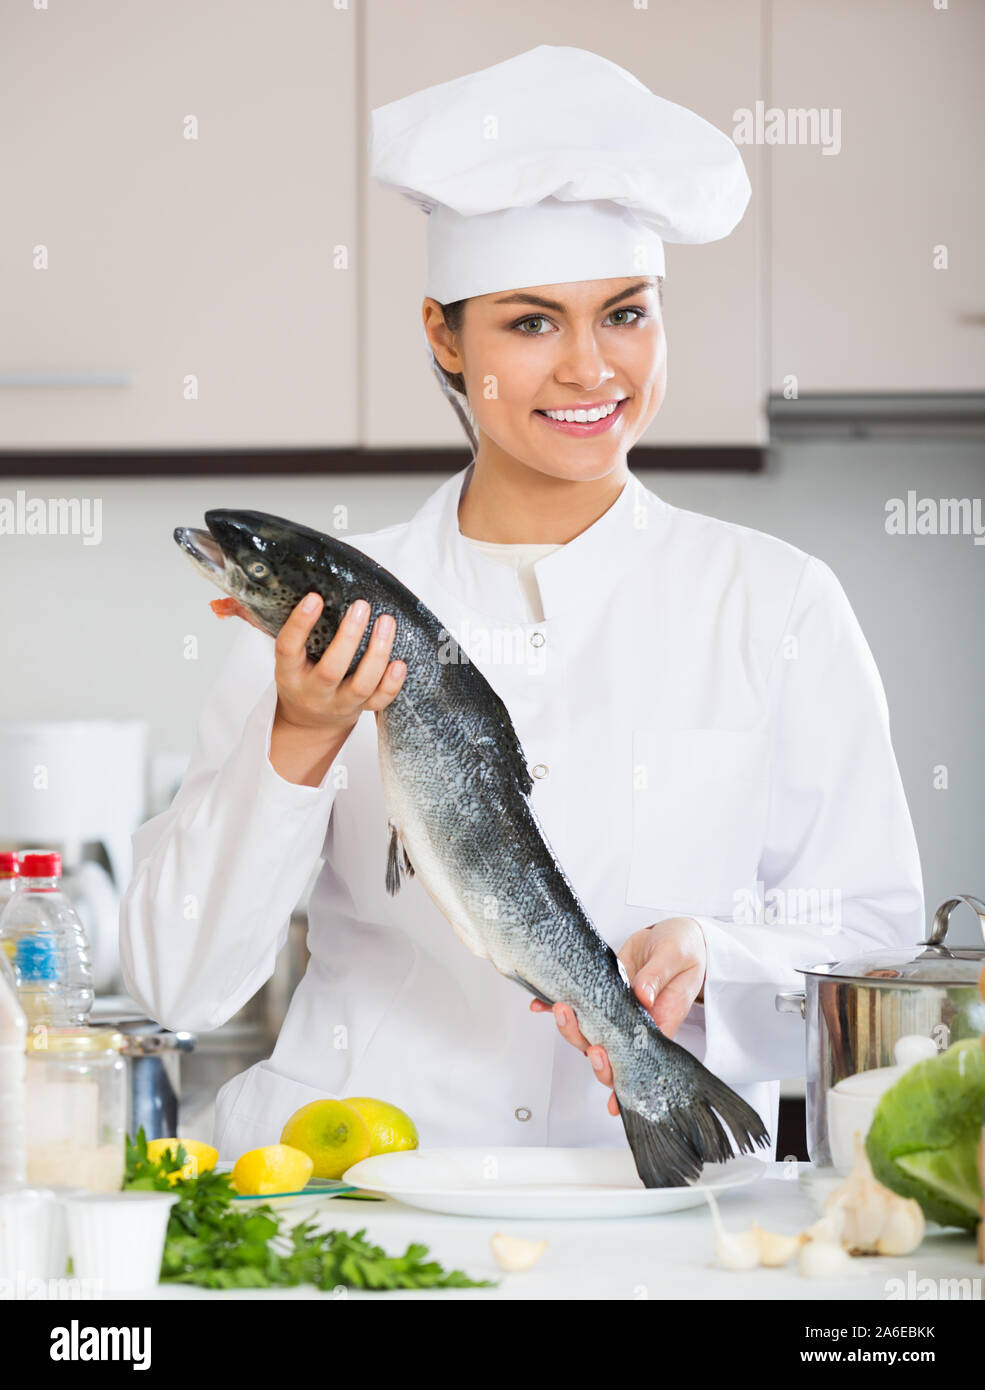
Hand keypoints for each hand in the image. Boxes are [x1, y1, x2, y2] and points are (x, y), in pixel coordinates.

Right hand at [213, 592, 406, 736]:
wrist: (309, 722)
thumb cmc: (300, 677)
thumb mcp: (283, 657)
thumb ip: (272, 626)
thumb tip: (226, 603)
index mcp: (289, 673)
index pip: (288, 648)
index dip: (300, 624)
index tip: (315, 597)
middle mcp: (314, 691)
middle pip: (331, 670)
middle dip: (348, 637)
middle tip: (361, 606)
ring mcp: (339, 704)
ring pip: (361, 685)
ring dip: (377, 654)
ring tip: (386, 622)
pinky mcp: (361, 710)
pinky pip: (379, 702)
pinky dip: (392, 684)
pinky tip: (400, 662)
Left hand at [529, 916, 707, 1116]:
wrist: (671, 935)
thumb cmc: (683, 949)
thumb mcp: (675, 956)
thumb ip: (658, 976)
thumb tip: (642, 997)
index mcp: (662, 1022)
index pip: (640, 1060)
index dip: (621, 1075)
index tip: (607, 1075)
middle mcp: (635, 1025)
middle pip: (610, 1054)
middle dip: (593, 1053)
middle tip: (586, 1037)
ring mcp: (615, 1012)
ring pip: (589, 1034)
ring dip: (571, 1029)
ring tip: (561, 1009)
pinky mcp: (601, 995)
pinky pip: (578, 1008)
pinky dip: (553, 1008)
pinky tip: (540, 1004)